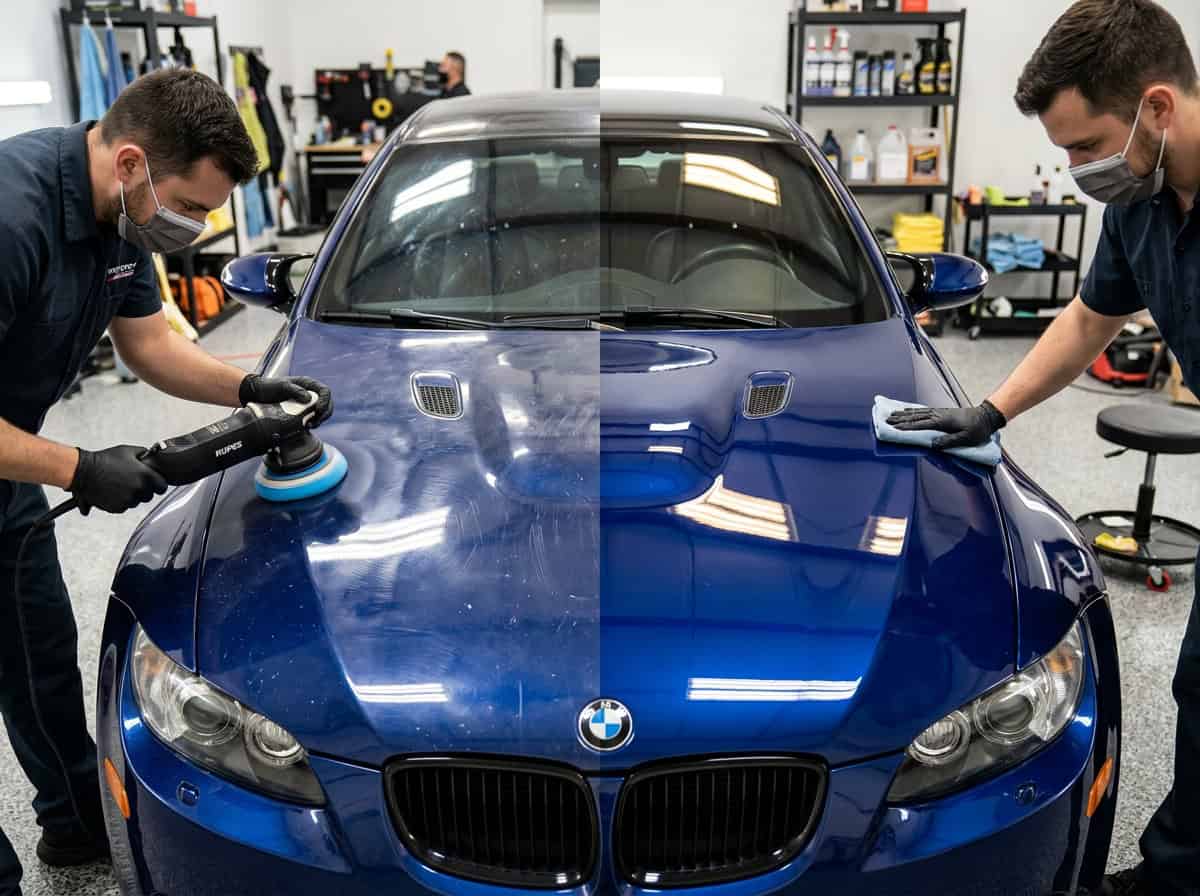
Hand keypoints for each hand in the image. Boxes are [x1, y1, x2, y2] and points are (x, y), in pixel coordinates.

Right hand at [69, 446, 167, 514]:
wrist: (83, 472)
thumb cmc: (104, 460)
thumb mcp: (127, 451)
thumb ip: (144, 454)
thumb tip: (152, 457)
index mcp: (145, 476)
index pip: (162, 487)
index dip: (158, 484)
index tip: (154, 483)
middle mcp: (139, 489)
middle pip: (149, 495)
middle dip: (144, 490)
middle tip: (132, 481)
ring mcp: (128, 500)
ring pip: (136, 501)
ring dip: (132, 496)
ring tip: (119, 484)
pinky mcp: (117, 508)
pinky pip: (124, 506)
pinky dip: (120, 501)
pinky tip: (112, 491)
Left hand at [239, 374, 332, 425]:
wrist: (257, 394)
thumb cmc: (269, 387)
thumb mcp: (281, 386)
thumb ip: (295, 390)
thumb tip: (308, 399)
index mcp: (308, 384)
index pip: (325, 391)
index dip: (325, 401)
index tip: (319, 410)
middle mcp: (310, 393)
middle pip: (327, 404)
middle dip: (324, 414)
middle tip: (315, 422)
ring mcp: (306, 403)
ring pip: (321, 412)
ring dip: (319, 420)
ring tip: (310, 426)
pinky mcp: (302, 412)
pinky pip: (312, 418)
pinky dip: (312, 423)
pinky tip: (306, 427)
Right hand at [886, 400, 1006, 449]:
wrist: (986, 416)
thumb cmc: (978, 430)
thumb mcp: (966, 439)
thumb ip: (949, 441)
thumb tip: (933, 444)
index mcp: (942, 422)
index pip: (920, 425)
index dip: (906, 427)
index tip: (893, 428)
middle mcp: (938, 415)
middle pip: (915, 417)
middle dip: (900, 419)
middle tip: (886, 420)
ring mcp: (939, 412)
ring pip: (918, 412)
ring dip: (904, 414)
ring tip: (892, 414)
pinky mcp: (942, 412)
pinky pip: (923, 411)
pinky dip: (913, 411)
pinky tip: (908, 411)